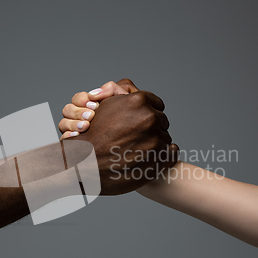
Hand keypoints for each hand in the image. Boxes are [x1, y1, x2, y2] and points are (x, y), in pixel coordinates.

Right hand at [59, 79, 139, 138]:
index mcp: (90, 106)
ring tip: (86, 127)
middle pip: (67, 110)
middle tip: (91, 116)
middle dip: (78, 111)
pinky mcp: (76, 147)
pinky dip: (68, 137)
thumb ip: (112, 90)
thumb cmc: (132, 122)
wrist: (137, 144)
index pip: (78, 99)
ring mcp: (77, 132)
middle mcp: (81, 118)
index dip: (82, 99)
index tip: (94, 105)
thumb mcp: (126, 102)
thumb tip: (93, 93)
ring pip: (63, 124)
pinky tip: (77, 138)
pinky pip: (64, 140)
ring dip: (73, 123)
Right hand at [60, 80, 178, 194]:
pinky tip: (151, 157)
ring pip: (165, 137)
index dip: (148, 113)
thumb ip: (120, 92)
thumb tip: (135, 91)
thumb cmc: (92, 136)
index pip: (157, 103)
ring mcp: (156, 140)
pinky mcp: (159, 159)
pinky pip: (172, 152)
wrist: (85, 165)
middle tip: (136, 137)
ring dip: (156, 142)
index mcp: (139, 101)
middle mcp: (150, 118)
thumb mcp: (103, 106)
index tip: (140, 121)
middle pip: (162, 120)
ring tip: (138, 149)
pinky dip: (165, 154)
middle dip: (152, 127)